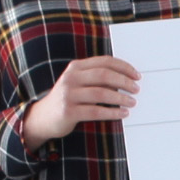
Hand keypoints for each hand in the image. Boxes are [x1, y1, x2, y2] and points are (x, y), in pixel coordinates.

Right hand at [20, 55, 141, 143]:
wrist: (43, 117)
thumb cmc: (68, 99)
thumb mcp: (79, 83)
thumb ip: (97, 79)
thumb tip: (125, 80)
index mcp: (75, 67)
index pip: (104, 62)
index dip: (123, 67)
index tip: (137, 75)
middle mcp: (70, 78)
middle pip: (104, 75)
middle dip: (124, 81)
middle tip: (136, 89)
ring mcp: (68, 94)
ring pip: (101, 93)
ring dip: (121, 98)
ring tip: (132, 102)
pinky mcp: (68, 111)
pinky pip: (96, 111)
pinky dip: (112, 112)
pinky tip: (123, 113)